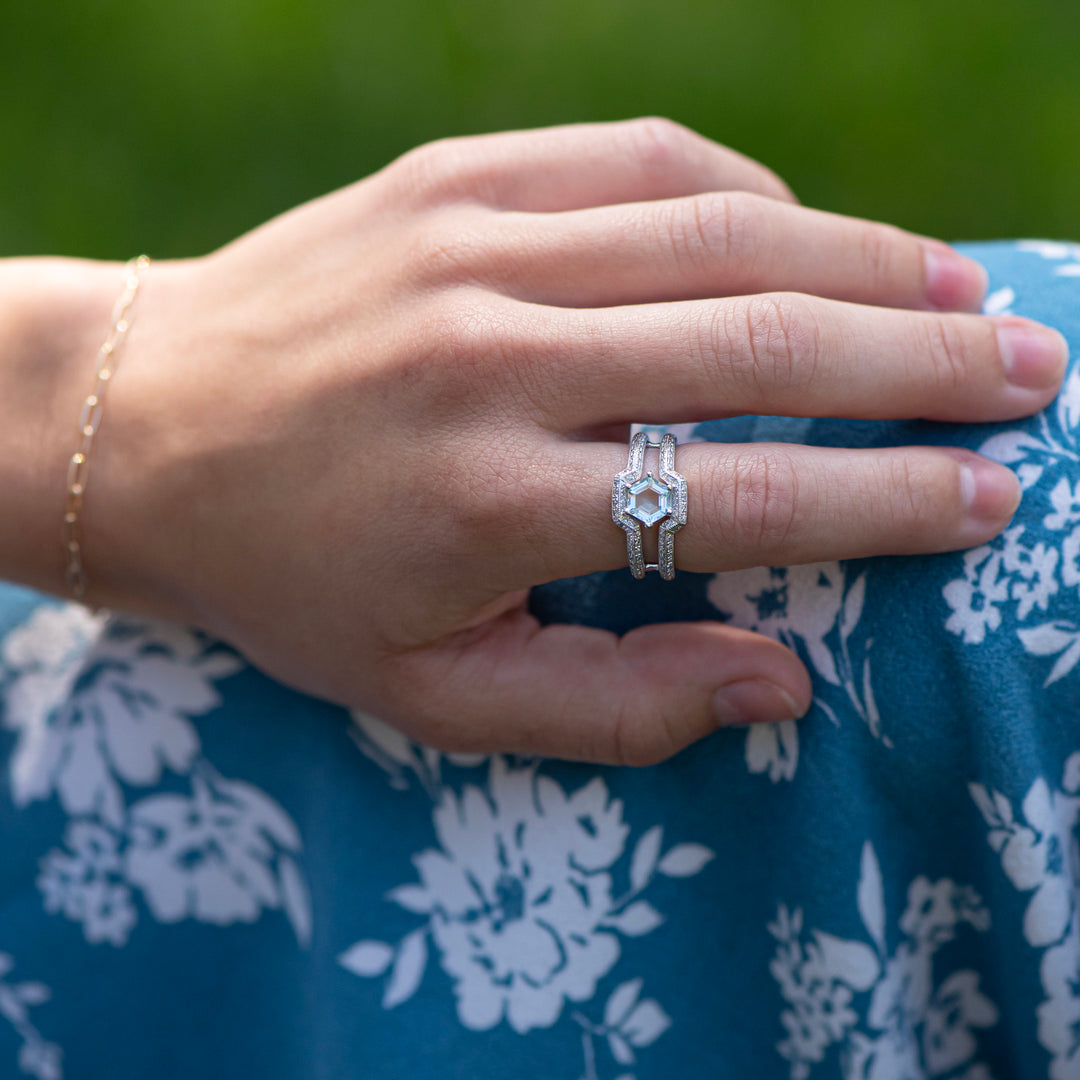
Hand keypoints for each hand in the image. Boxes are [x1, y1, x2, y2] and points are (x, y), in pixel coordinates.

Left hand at [69, 118, 1062, 762]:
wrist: (142, 428)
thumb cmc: (289, 575)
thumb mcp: (424, 692)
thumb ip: (606, 707)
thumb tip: (777, 680)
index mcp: (488, 504)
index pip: (738, 498)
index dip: (882, 503)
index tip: (983, 503)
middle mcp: (493, 360)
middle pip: (756, 344)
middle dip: (919, 363)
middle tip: (1030, 375)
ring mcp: (472, 248)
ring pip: (717, 233)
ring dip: (862, 258)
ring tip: (960, 294)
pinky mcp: (450, 179)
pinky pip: (635, 163)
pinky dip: (743, 192)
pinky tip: (803, 232)